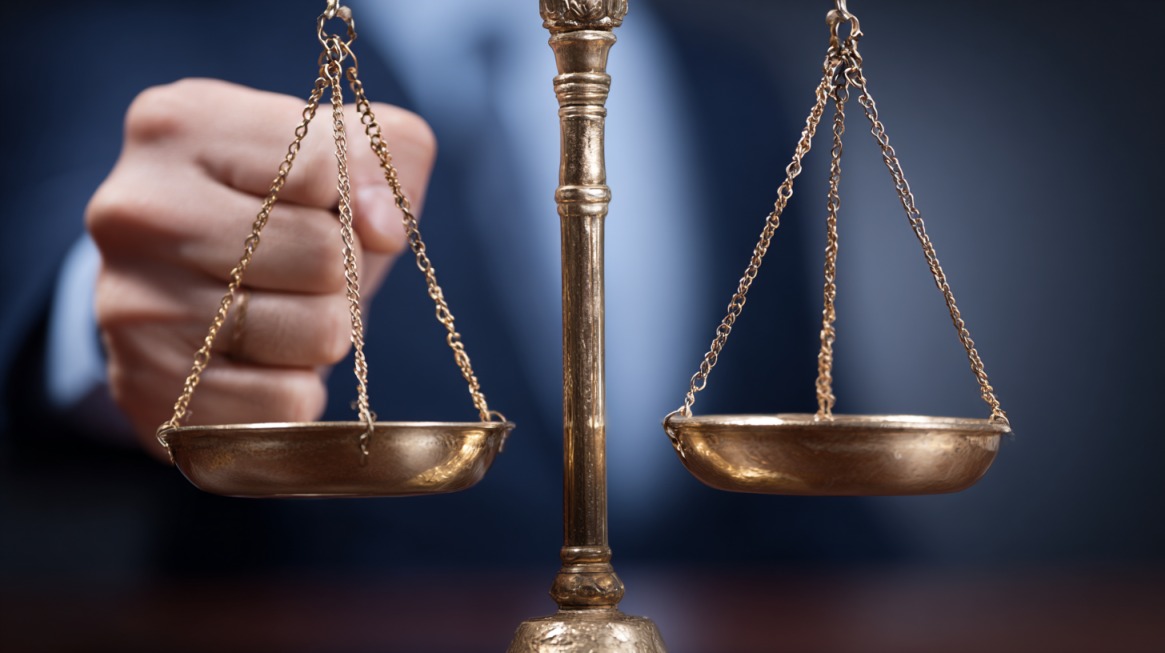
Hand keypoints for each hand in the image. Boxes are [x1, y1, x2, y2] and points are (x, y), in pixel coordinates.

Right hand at [86, 78, 435, 459]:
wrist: (192, 296)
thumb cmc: (281, 215)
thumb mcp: (342, 155)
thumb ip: (386, 158)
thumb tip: (381, 224)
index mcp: (180, 125)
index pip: (326, 170)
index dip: (357, 201)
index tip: (335, 208)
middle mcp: (137, 210)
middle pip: (327, 256)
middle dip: (345, 272)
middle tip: (306, 272)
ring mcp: (133, 305)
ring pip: (320, 332)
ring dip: (325, 333)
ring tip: (282, 313)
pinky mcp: (150, 390)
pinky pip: (289, 404)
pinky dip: (298, 391)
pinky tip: (260, 363)